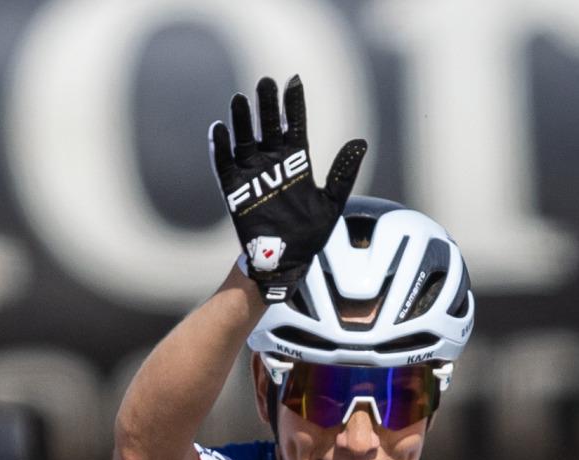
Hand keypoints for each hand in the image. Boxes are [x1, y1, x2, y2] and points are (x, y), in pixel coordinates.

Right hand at [207, 76, 365, 298]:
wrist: (286, 261)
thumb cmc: (311, 233)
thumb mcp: (332, 202)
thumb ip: (343, 173)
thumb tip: (360, 142)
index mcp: (297, 161)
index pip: (294, 124)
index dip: (293, 104)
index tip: (293, 80)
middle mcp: (273, 162)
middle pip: (267, 126)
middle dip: (266, 105)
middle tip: (264, 83)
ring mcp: (253, 175)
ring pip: (245, 140)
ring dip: (242, 120)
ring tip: (239, 99)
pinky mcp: (235, 191)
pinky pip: (224, 165)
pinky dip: (220, 148)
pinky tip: (219, 129)